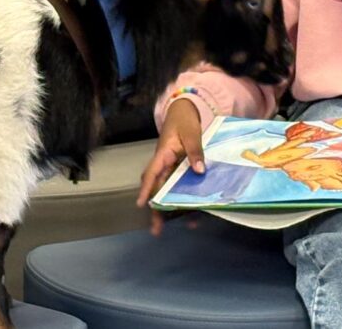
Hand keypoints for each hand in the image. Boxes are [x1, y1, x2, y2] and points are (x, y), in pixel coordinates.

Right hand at [136, 98, 204, 235]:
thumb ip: (195, 151)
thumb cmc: (184, 120)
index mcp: (163, 154)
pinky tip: (193, 213)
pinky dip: (184, 200)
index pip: (152, 173)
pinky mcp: (179, 170)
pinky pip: (179, 187)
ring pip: (167, 190)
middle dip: (156, 209)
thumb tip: (199, 170)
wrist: (185, 111)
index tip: (142, 204)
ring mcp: (171, 168)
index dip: (147, 189)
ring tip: (174, 227)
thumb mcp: (191, 133)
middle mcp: (164, 164)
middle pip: (157, 188)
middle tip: (156, 229)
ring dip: (169, 208)